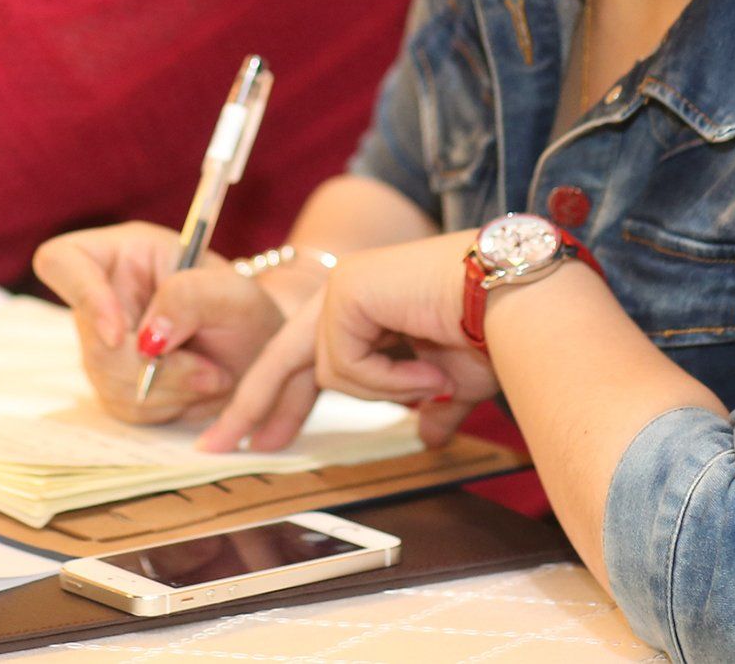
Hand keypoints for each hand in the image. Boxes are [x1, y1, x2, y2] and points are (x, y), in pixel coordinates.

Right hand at [32, 222, 284, 424]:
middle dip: (151, 366)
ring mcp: (104, 342)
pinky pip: (123, 408)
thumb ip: (191, 298)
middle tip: (208, 370)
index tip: (121, 335)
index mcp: (123, 253)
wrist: (258, 355)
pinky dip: (166, 406)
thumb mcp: (234, 293)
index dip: (83, 296)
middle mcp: (105, 295)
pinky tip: (195, 390)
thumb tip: (149, 337)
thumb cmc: (245, 311)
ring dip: (167, 389)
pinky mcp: (114, 384)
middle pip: (92, 339)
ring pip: (107, 380)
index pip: (63, 261)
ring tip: (212, 375)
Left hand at [200, 234, 496, 453]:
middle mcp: (345, 297)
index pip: (306, 363)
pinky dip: (389, 378)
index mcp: (364, 316)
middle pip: (283, 359)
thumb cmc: (492, 335)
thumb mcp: (452, 384)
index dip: (281, 403)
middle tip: (218, 446)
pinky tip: (427, 368)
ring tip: (434, 378)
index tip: (257, 441)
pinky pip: (345, 363)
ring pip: (329, 371)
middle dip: (252, 407)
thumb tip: (425, 435)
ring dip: (385, 389)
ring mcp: (342, 288)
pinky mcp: (347, 289)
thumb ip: (429, 407)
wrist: (517, 305)